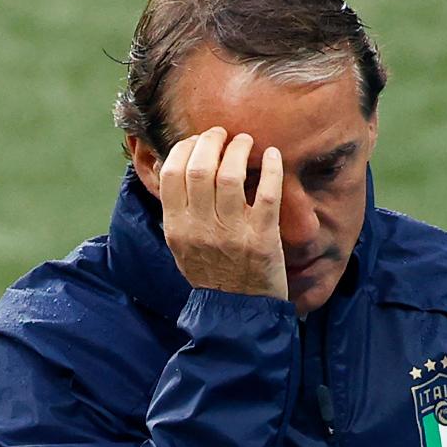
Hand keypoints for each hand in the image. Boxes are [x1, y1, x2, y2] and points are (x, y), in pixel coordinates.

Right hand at [156, 127, 287, 300]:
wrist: (238, 312)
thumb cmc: (211, 273)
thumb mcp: (181, 246)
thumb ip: (178, 211)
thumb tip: (178, 167)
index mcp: (177, 227)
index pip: (173, 173)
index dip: (186, 148)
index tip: (199, 141)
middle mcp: (201, 228)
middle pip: (201, 167)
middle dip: (212, 141)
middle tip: (224, 135)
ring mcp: (233, 232)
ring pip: (231, 175)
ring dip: (240, 149)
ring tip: (246, 142)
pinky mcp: (263, 237)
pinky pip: (267, 193)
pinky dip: (272, 169)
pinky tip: (274, 155)